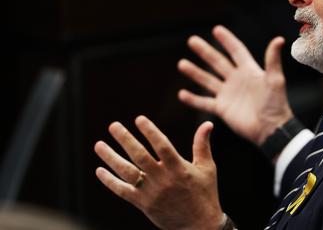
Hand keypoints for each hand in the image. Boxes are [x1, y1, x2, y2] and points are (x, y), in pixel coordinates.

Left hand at [94, 115, 223, 229]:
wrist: (199, 225)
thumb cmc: (204, 193)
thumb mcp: (207, 168)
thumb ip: (202, 145)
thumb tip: (208, 123)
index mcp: (179, 168)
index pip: (162, 146)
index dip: (150, 131)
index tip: (139, 119)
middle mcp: (163, 179)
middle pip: (140, 156)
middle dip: (125, 139)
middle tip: (113, 125)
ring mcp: (151, 193)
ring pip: (127, 173)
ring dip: (111, 158)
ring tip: (98, 144)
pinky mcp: (143, 204)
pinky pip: (122, 191)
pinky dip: (110, 181)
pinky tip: (100, 170)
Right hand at [177, 25, 292, 145]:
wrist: (271, 129)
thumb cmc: (276, 104)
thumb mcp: (275, 80)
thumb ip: (273, 60)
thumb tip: (279, 40)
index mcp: (249, 71)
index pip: (236, 51)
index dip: (227, 40)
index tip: (216, 29)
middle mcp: (237, 80)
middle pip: (218, 62)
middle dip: (205, 51)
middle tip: (192, 40)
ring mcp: (228, 94)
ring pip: (208, 80)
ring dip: (195, 72)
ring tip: (182, 64)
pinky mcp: (222, 109)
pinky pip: (204, 102)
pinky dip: (193, 99)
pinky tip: (182, 94)